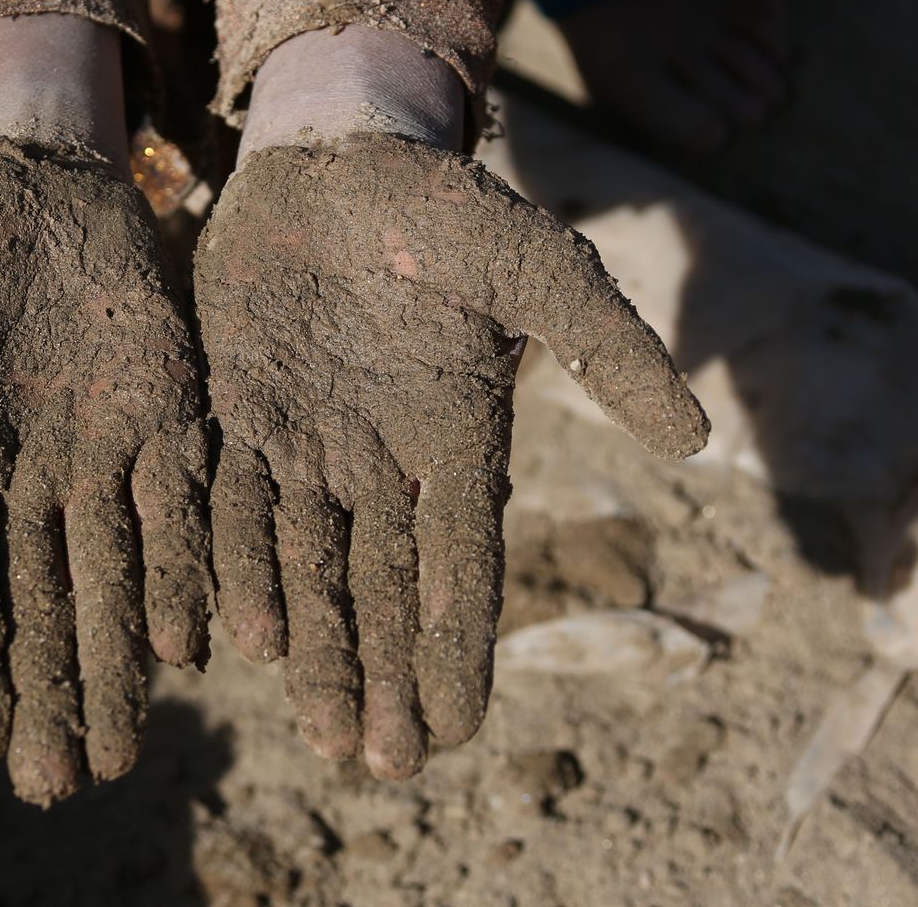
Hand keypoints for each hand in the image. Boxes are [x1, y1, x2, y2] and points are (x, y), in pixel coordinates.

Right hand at [0, 136, 209, 804]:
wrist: (25, 182)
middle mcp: (24, 478)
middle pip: (40, 603)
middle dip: (49, 694)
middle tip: (58, 784)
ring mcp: (100, 452)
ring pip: (113, 575)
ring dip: (117, 664)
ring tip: (121, 756)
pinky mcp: (166, 414)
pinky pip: (179, 504)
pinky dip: (185, 569)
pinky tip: (192, 645)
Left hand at [194, 132, 705, 777]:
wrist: (339, 155)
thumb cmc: (448, 210)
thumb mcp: (538, 268)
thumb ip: (606, 348)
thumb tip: (694, 440)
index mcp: (455, 443)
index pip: (460, 566)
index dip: (458, 648)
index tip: (457, 730)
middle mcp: (376, 464)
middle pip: (379, 588)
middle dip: (379, 675)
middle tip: (378, 762)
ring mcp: (300, 443)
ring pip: (303, 564)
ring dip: (308, 646)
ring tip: (314, 729)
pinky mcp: (231, 412)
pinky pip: (224, 501)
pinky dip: (224, 565)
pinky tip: (222, 635)